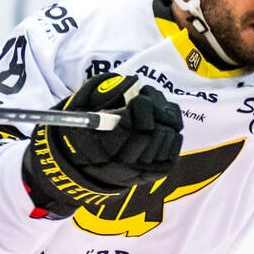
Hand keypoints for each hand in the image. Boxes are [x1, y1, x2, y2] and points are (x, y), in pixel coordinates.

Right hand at [22, 73, 182, 217]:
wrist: (83, 168)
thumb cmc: (82, 133)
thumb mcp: (80, 109)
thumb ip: (100, 93)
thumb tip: (129, 82)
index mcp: (102, 149)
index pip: (131, 128)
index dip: (140, 108)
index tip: (138, 98)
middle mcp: (124, 165)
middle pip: (152, 133)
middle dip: (154, 110)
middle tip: (147, 99)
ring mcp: (142, 171)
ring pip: (166, 139)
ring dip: (165, 118)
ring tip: (154, 110)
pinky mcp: (156, 172)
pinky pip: (174, 148)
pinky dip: (172, 131)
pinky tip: (162, 123)